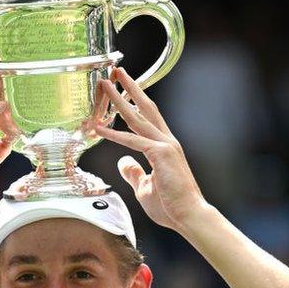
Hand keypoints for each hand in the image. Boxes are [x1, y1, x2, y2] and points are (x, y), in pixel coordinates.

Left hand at [94, 67, 207, 232]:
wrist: (189, 216)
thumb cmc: (171, 206)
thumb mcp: (145, 187)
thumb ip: (134, 172)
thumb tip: (122, 162)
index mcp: (164, 146)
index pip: (148, 118)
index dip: (134, 101)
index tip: (123, 87)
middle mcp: (166, 141)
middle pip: (145, 108)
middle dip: (130, 87)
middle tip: (115, 71)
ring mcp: (165, 145)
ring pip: (138, 117)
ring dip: (120, 99)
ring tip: (105, 85)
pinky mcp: (161, 155)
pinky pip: (133, 141)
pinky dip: (114, 134)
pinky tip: (99, 128)